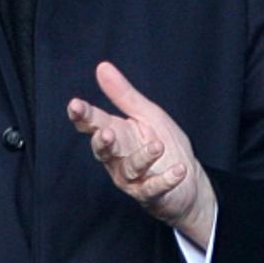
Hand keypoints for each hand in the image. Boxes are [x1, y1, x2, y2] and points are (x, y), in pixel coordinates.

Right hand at [68, 62, 216, 247]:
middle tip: (106, 132)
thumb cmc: (165, 145)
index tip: (75, 105)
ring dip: (142, 158)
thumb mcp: (146, 114)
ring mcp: (133, 179)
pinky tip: (179, 170)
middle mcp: (119, 158)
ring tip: (157, 146)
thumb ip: (123, 95)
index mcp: (117, 134)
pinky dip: (166, 179)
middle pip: (104, 150)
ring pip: (130, 169)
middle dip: (102, 142)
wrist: (188, 181)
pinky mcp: (151, 194)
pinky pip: (155, 188)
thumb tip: (102, 67)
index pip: (94, 124)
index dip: (83, 116)